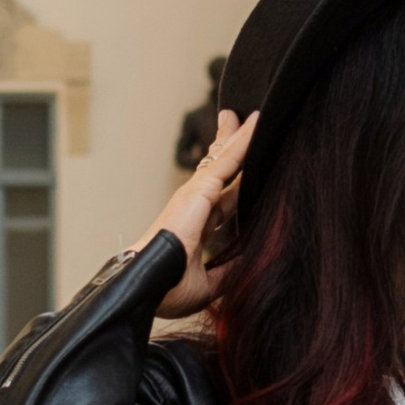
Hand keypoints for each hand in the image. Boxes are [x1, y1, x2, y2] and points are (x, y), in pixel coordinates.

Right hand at [139, 109, 255, 314]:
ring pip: (224, 158)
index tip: (246, 168)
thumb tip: (254, 260)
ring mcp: (194, 196)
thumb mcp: (209, 283)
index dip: (235, 183)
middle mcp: (195, 206)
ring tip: (253, 115)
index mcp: (196, 227)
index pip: (222, 200)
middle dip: (230, 146)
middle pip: (220, 170)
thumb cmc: (166, 289)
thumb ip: (230, 268)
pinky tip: (258, 123)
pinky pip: (228, 160)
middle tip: (241, 122)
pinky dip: (243, 141)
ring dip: (238, 136)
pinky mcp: (198, 190)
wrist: (146, 288)